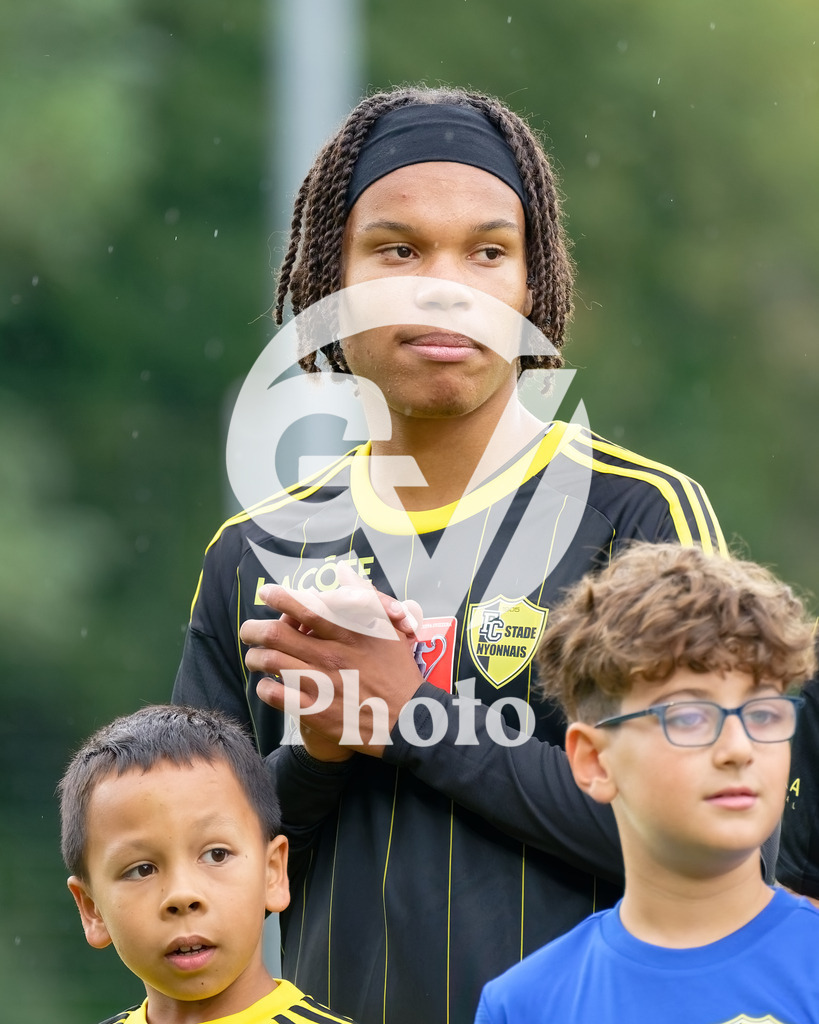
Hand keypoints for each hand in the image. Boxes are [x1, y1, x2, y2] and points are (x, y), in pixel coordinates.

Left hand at [241, 578, 423, 758]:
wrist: (408, 721)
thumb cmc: (398, 672)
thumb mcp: (389, 629)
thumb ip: (364, 597)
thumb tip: (344, 570)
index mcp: (348, 634)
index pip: (305, 608)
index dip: (280, 597)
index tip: (266, 593)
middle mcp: (332, 656)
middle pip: (278, 635)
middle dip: (254, 629)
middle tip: (248, 630)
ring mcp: (322, 684)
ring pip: (272, 663)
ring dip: (256, 657)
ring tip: (254, 657)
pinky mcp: (316, 712)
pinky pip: (277, 695)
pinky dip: (265, 687)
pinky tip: (266, 684)